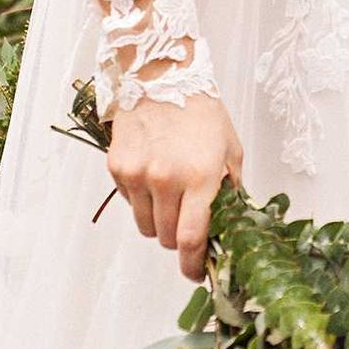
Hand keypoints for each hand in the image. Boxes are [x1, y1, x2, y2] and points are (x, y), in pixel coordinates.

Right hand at [105, 91, 242, 280]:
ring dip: (160, 223)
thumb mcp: (230, 150)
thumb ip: (230, 191)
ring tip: (171, 198)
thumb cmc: (201, 112)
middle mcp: (166, 179)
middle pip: (167, 238)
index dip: (192, 265)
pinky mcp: (117, 168)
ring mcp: (138, 174)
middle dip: (179, 240)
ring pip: (147, 227)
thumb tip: (231, 228)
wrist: (161, 76)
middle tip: (188, 224)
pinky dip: (142, 202)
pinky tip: (153, 178)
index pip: (192, 239)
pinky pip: (130, 205)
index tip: (196, 273)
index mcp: (200, 177)